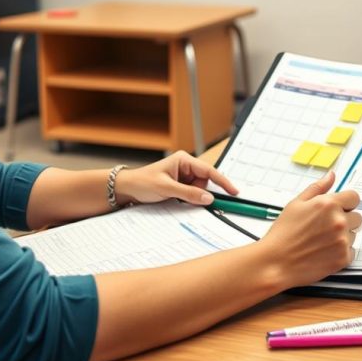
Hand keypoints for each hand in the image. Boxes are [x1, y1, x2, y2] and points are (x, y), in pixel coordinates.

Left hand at [114, 151, 238, 206]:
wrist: (127, 188)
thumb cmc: (142, 182)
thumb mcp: (166, 189)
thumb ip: (189, 194)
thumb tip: (208, 198)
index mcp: (184, 160)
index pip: (208, 171)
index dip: (223, 181)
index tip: (234, 191)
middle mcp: (185, 167)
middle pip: (205, 182)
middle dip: (199, 193)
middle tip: (186, 199)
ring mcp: (183, 177)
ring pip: (199, 190)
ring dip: (192, 197)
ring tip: (174, 197)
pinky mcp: (179, 186)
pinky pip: (191, 195)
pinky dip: (188, 200)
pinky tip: (175, 199)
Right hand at [258, 171, 360, 288]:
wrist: (276, 262)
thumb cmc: (283, 233)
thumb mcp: (296, 204)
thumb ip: (317, 188)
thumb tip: (331, 176)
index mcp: (328, 204)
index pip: (354, 197)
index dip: (346, 203)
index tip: (338, 208)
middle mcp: (339, 221)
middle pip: (357, 217)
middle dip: (345, 220)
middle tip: (324, 228)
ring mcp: (343, 240)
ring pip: (353, 235)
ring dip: (342, 237)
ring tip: (321, 241)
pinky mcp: (343, 258)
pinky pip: (351, 252)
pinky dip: (340, 252)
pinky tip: (323, 252)